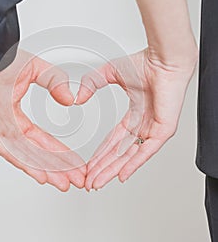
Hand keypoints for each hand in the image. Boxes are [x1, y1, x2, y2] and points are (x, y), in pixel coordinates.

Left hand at [0, 49, 85, 191]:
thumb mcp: (36, 70)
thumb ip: (55, 82)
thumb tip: (69, 100)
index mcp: (16, 117)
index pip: (43, 140)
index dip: (61, 153)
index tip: (75, 163)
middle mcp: (7, 128)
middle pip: (38, 153)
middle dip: (59, 167)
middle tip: (76, 179)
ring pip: (26, 156)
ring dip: (47, 170)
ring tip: (64, 182)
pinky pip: (9, 150)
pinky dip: (26, 163)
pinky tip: (41, 174)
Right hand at [75, 48, 196, 190]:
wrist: (163, 59)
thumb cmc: (144, 63)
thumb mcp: (108, 74)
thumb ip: (91, 84)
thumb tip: (78, 98)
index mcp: (133, 115)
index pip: (113, 141)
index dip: (100, 154)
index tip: (89, 165)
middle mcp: (142, 125)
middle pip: (118, 153)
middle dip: (102, 168)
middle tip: (89, 181)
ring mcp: (153, 129)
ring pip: (130, 156)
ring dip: (113, 170)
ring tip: (98, 182)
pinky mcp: (163, 130)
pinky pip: (146, 151)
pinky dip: (133, 164)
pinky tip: (121, 175)